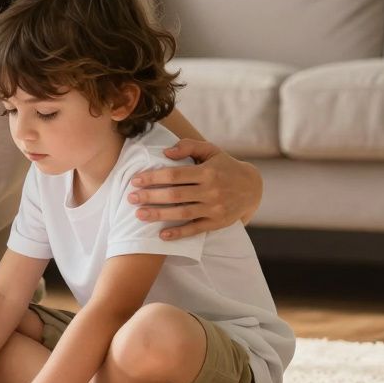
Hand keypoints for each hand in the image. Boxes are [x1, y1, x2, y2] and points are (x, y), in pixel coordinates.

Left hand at [128, 139, 262, 239]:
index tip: (135, 180)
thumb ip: (188, 147)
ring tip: (139, 215)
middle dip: (150, 197)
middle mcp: (211, 191)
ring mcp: (214, 208)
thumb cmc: (225, 166)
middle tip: (131, 198)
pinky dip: (179, 234)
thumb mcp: (211, 150)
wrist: (252, 188)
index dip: (153, 178)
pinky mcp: (217, 223)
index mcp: (207, 171)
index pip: (174, 175)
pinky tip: (162, 235)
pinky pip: (195, 229)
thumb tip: (166, 152)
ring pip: (182, 214)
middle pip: (174, 195)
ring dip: (159, 215)